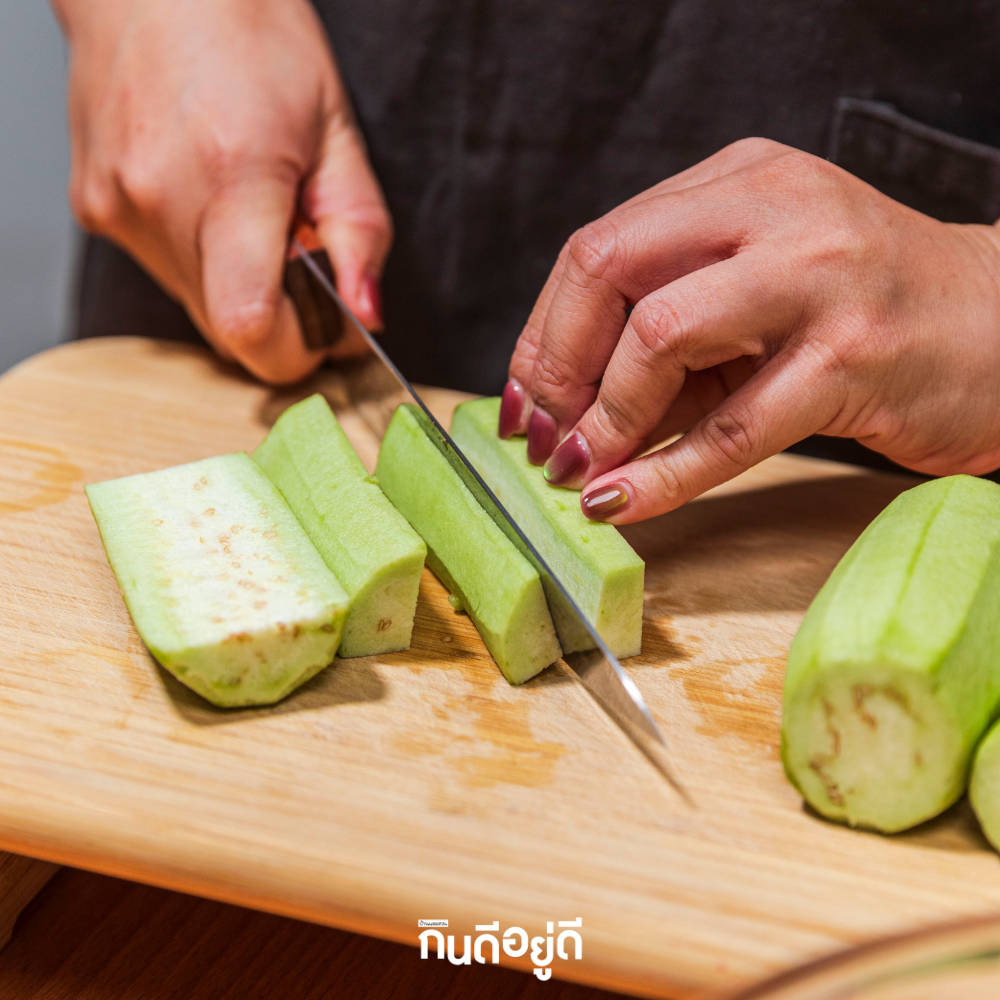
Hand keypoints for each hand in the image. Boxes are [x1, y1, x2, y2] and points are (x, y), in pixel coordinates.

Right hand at [55, 0, 390, 382]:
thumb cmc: (250, 34)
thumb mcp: (337, 131)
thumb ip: (360, 234)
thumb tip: (367, 314)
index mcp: (233, 178)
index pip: (252, 326)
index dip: (298, 350)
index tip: (329, 330)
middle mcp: (160, 200)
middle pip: (230, 331)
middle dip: (280, 320)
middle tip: (302, 259)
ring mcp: (118, 208)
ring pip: (199, 306)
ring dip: (240, 285)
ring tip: (254, 213)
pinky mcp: (96, 208)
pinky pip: (166, 270)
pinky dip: (202, 258)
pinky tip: (211, 198)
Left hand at [502, 138, 999, 521]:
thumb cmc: (865, 312)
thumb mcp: (756, 294)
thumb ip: (670, 336)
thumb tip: (567, 412)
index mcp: (740, 182)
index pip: (600, 245)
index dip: (543, 331)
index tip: (524, 399)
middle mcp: (774, 209)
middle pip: (610, 269)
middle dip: (555, 366)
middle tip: (542, 437)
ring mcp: (817, 277)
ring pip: (661, 338)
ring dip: (603, 421)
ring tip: (581, 473)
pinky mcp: (852, 357)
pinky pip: (730, 428)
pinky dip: (663, 475)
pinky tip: (623, 504)